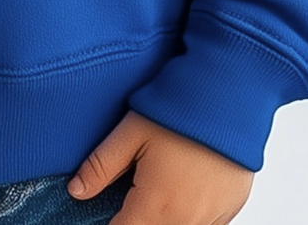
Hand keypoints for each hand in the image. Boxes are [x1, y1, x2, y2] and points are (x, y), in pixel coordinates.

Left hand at [67, 109, 253, 224]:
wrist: (232, 96)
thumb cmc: (181, 109)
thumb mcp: (132, 131)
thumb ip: (101, 165)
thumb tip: (76, 190)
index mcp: (157, 206)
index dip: (112, 221)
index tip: (110, 208)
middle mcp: (187, 221)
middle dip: (137, 218)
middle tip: (136, 188)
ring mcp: (212, 218)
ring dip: (163, 216)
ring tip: (161, 183)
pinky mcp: (230, 209)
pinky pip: (204, 224)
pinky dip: (188, 214)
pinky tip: (184, 187)